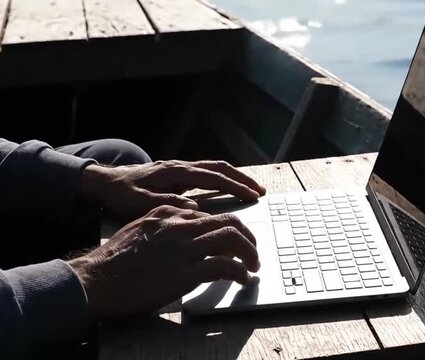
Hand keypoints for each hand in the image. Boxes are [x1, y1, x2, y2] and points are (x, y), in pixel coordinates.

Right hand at [68, 205, 259, 316]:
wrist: (94, 280)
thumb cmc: (114, 260)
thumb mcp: (140, 229)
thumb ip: (165, 225)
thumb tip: (187, 230)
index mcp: (168, 213)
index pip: (211, 214)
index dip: (230, 226)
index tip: (238, 237)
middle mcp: (179, 225)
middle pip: (229, 220)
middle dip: (247, 236)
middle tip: (253, 251)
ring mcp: (183, 247)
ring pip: (232, 238)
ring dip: (249, 252)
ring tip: (252, 265)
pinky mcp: (185, 272)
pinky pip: (225, 266)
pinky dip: (239, 272)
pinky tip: (242, 279)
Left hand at [80, 160, 266, 217]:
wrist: (105, 182)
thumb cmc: (121, 194)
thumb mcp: (138, 203)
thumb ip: (165, 204)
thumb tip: (193, 209)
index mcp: (175, 173)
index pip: (213, 177)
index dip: (235, 186)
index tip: (252, 195)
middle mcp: (181, 167)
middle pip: (220, 168)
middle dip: (242, 178)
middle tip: (261, 191)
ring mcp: (181, 169)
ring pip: (215, 169)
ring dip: (235, 178)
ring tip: (252, 190)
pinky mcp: (178, 174)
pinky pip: (207, 174)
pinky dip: (223, 180)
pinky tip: (230, 190)